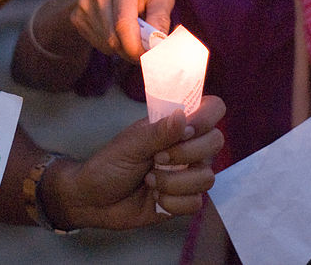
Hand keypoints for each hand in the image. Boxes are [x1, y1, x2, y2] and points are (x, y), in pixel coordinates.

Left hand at [40, 95, 225, 229]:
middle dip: (186, 154)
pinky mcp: (185, 199)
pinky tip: (155, 199)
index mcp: (175, 125)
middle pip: (216, 142)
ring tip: (149, 181)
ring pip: (207, 177)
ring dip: (173, 183)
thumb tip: (183, 115)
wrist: (94, 201)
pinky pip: (196, 202)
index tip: (185, 130)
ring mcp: (188, 173)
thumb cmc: (109, 165)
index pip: (212, 108)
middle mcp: (188, 146)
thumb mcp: (130, 145)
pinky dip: (172, 202)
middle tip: (157, 158)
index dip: (206, 117)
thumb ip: (158, 132)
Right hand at [68, 0, 174, 62]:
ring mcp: (84, 4)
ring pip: (106, 44)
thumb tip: (158, 43)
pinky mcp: (76, 16)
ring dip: (123, 49)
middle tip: (144, 50)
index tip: (148, 55)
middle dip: (131, 50)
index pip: (123, 23)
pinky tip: (116, 31)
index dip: (136, 46)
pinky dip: (111, 46)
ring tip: (131, 35)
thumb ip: (161, 17)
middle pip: (113, 38)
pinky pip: (97, 43)